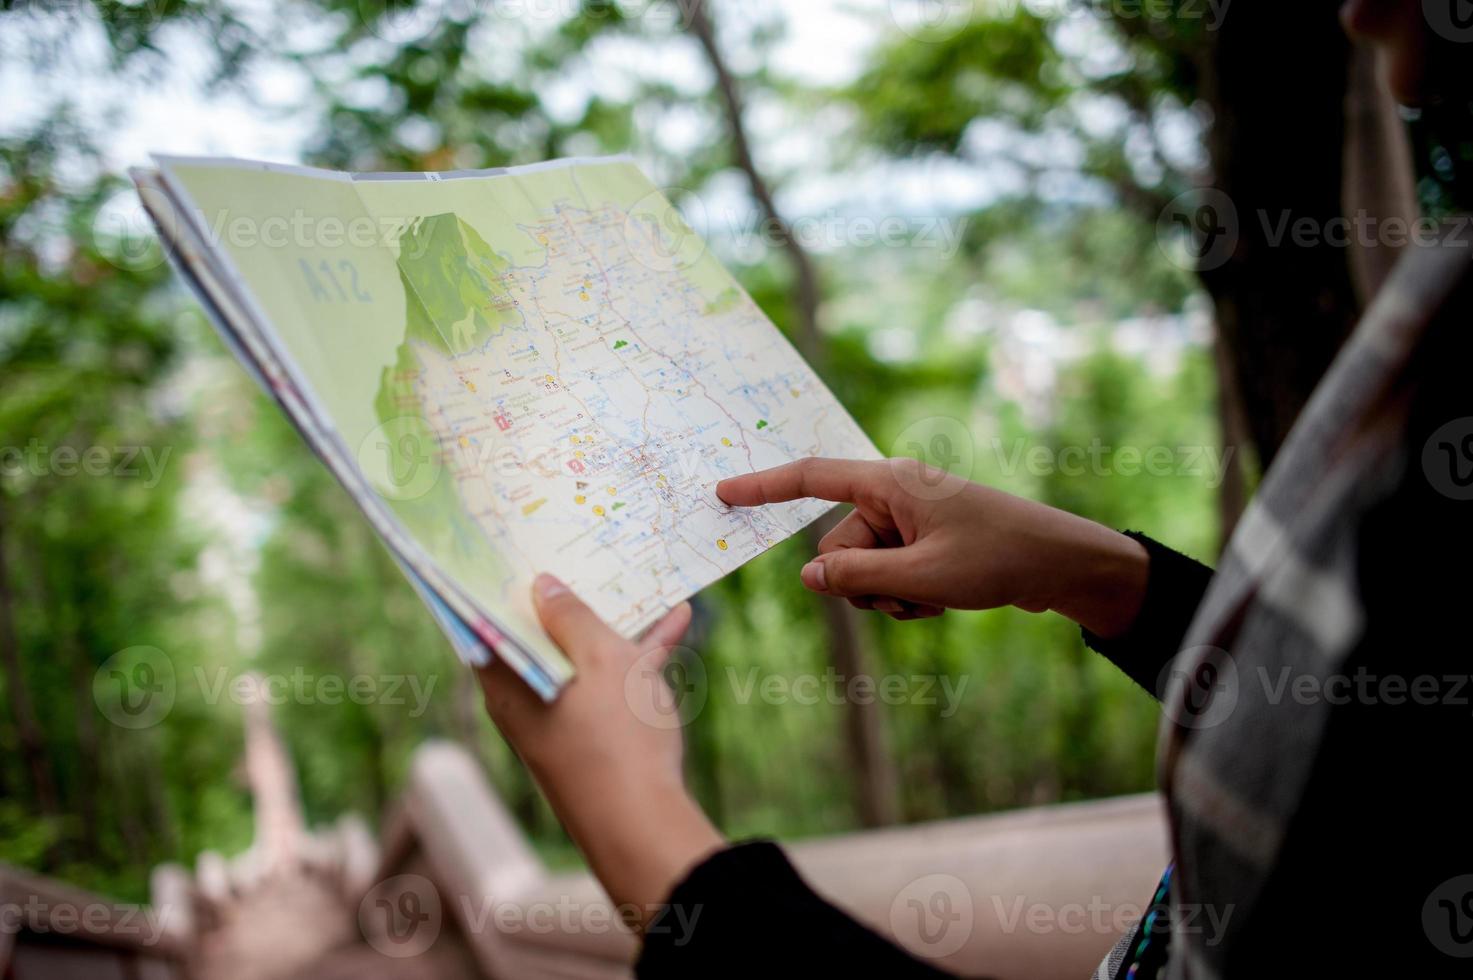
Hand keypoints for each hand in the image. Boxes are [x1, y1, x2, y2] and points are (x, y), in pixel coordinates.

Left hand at [478, 575, 723, 928]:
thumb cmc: (614, 735)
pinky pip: (608, 682)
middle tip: (573, 552)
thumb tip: (541, 585)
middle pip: (535, 636)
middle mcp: (523, 701)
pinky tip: (675, 624)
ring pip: (577, 658)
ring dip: (608, 623)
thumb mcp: (599, 657)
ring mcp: (559, 721)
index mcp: (505, 681)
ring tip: (637, 582)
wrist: (643, 827)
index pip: (480, 622)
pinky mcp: (594, 738)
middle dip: (560, 598)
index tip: (501, 549)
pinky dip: (634, 656)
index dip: (491, 585)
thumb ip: (570, 616)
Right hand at [717, 457, 1149, 637]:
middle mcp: (894, 495)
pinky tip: (943, 602)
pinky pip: (889, 575)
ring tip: (935, 599)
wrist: (1061, 564)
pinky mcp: (922, 543)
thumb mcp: (922, 577)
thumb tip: (809, 577)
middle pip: (838, 545)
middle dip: (863, 581)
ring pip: (862, 569)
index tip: (723, 494)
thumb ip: (858, 578)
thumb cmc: (999, 559)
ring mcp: (909, 520)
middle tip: (913, 592)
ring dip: (889, 595)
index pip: (812, 478)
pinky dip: (907, 597)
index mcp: (890, 483)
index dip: (763, 487)